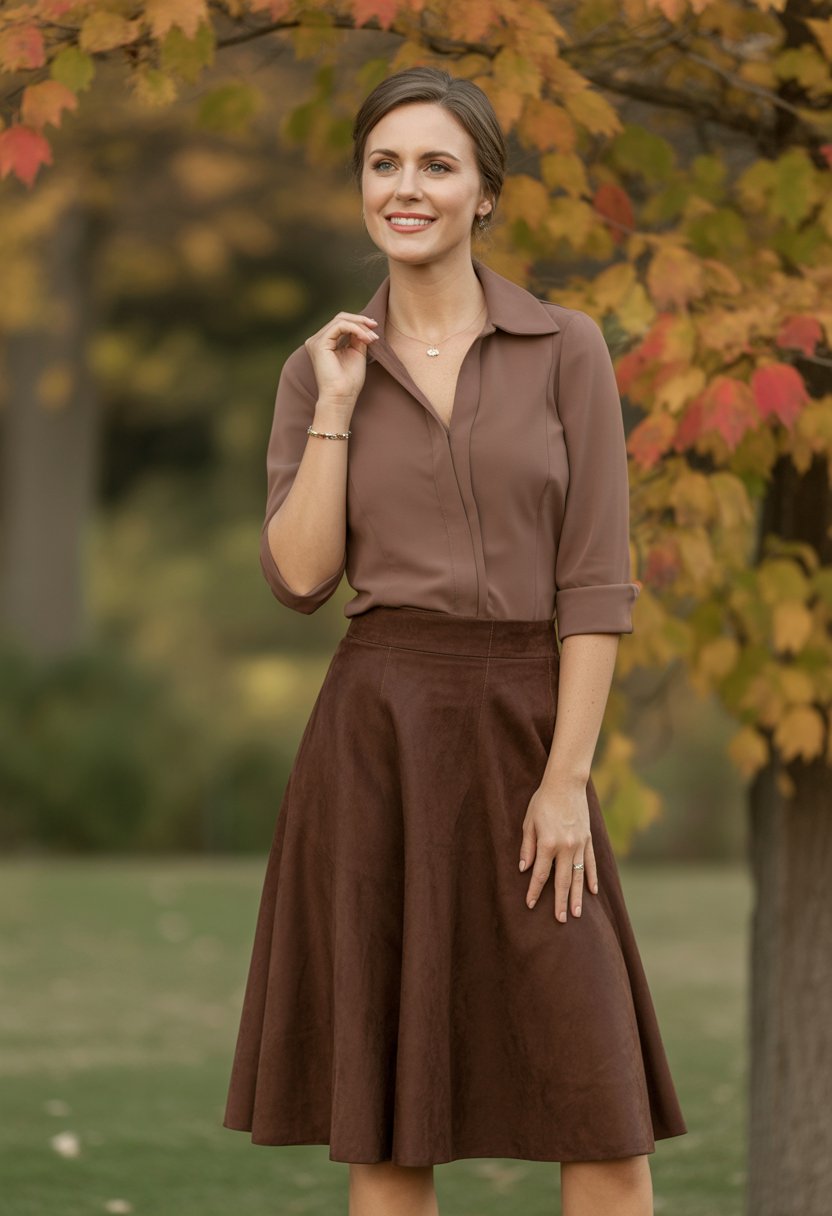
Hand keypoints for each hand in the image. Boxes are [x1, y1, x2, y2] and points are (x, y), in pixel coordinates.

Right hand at [304, 311, 378, 408]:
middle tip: (375, 327)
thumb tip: (365, 324)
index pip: (341, 323)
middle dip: (360, 321)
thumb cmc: (349, 381)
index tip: (375, 328)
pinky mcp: (319, 344)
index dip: (359, 322)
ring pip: (340, 320)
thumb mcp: (357, 353)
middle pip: (340, 318)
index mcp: (325, 343)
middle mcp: (317, 340)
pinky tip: (365, 338)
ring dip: (360, 326)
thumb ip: (358, 337)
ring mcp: (316, 341)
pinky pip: (339, 326)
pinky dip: (355, 329)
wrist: (341, 397)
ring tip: (372, 337)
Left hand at [518, 776, 598, 921]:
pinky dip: (592, 878)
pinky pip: (591, 863)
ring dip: (577, 896)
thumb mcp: (529, 822)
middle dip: (560, 902)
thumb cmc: (543, 801)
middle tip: (560, 920)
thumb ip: (528, 846)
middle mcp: (565, 847)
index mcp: (548, 843)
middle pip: (562, 881)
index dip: (534, 891)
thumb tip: (524, 868)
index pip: (540, 874)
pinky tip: (592, 891)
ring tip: (576, 914)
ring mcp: (580, 844)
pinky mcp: (588, 840)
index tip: (530, 904)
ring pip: (579, 876)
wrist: (566, 783)